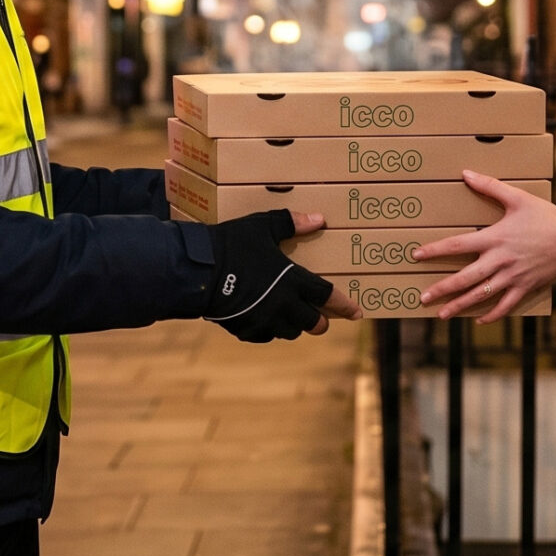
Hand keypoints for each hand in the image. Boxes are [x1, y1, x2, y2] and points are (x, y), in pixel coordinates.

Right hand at [202, 209, 362, 341]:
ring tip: (290, 316)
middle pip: (313, 323)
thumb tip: (318, 219)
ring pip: (290, 332)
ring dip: (294, 325)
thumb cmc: (232, 244)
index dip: (344, 305)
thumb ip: (291, 222)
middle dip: (320, 321)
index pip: (327, 296)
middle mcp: (283, 305)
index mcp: (293, 280)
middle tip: (320, 318)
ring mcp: (264, 320)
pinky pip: (264, 335)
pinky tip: (263, 319)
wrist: (198, 271)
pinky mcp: (245, 329)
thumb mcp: (262, 226)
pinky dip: (268, 329)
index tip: (357, 312)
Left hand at [411, 172, 555, 321]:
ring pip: (481, 295)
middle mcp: (500, 261)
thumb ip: (490, 187)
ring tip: (442, 314)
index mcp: (495, 238)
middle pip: (465, 278)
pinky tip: (478, 320)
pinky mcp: (525, 287)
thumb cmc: (546, 216)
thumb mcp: (518, 198)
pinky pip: (505, 305)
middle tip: (423, 298)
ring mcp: (513, 277)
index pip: (458, 244)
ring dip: (460, 306)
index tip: (416, 255)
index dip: (435, 250)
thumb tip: (466, 173)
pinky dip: (492, 314)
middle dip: (442, 289)